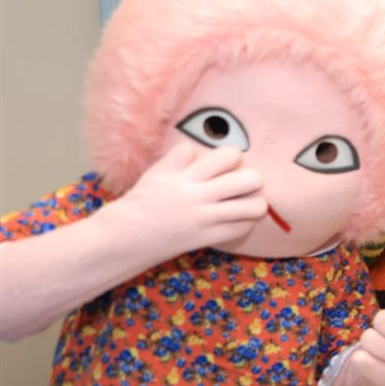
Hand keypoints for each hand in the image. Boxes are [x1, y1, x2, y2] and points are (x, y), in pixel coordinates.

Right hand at [110, 143, 265, 259]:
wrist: (128, 236)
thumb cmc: (145, 200)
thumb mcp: (158, 172)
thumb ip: (181, 158)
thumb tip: (201, 147)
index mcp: (185, 174)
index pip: (226, 155)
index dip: (232, 156)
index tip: (228, 163)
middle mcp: (197, 194)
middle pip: (248, 179)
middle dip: (252, 178)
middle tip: (246, 183)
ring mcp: (204, 218)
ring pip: (252, 206)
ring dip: (256, 203)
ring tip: (251, 203)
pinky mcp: (206, 238)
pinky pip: (241, 228)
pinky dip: (245, 223)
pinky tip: (237, 220)